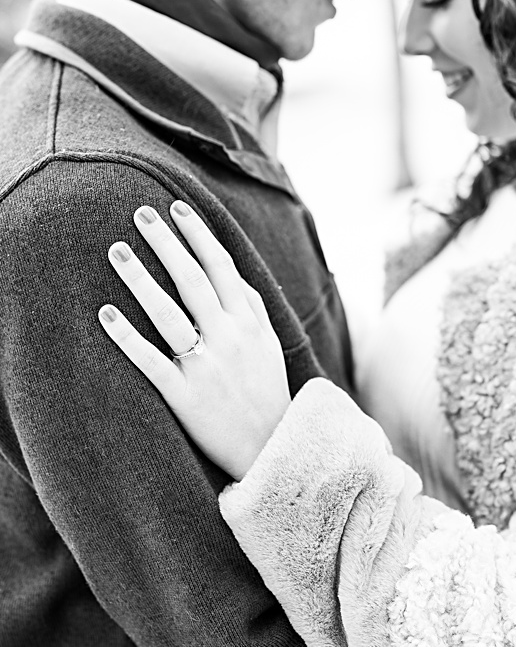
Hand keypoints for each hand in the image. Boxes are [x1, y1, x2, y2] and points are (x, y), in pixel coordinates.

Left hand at [97, 200, 290, 480]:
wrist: (272, 446)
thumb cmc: (267, 391)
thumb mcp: (271, 343)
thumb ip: (252, 306)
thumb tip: (231, 270)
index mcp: (251, 323)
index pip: (223, 268)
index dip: (199, 235)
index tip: (178, 207)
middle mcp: (230, 339)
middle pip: (194, 281)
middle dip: (168, 244)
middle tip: (140, 214)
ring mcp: (207, 367)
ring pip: (169, 315)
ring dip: (141, 280)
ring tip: (118, 250)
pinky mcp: (185, 396)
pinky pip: (152, 362)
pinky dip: (128, 338)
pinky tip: (106, 314)